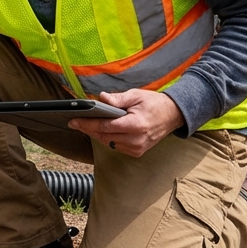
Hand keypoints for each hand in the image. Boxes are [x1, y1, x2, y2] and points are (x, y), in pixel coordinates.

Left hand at [68, 89, 184, 157]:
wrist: (173, 115)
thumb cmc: (154, 103)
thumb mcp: (136, 95)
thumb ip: (118, 99)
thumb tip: (101, 98)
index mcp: (135, 125)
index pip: (105, 127)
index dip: (87, 124)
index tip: (74, 121)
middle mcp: (136, 140)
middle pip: (104, 136)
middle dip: (88, 129)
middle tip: (76, 121)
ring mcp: (137, 148)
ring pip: (108, 143)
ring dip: (97, 134)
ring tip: (86, 124)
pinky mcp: (137, 152)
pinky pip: (116, 146)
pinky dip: (107, 138)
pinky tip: (102, 130)